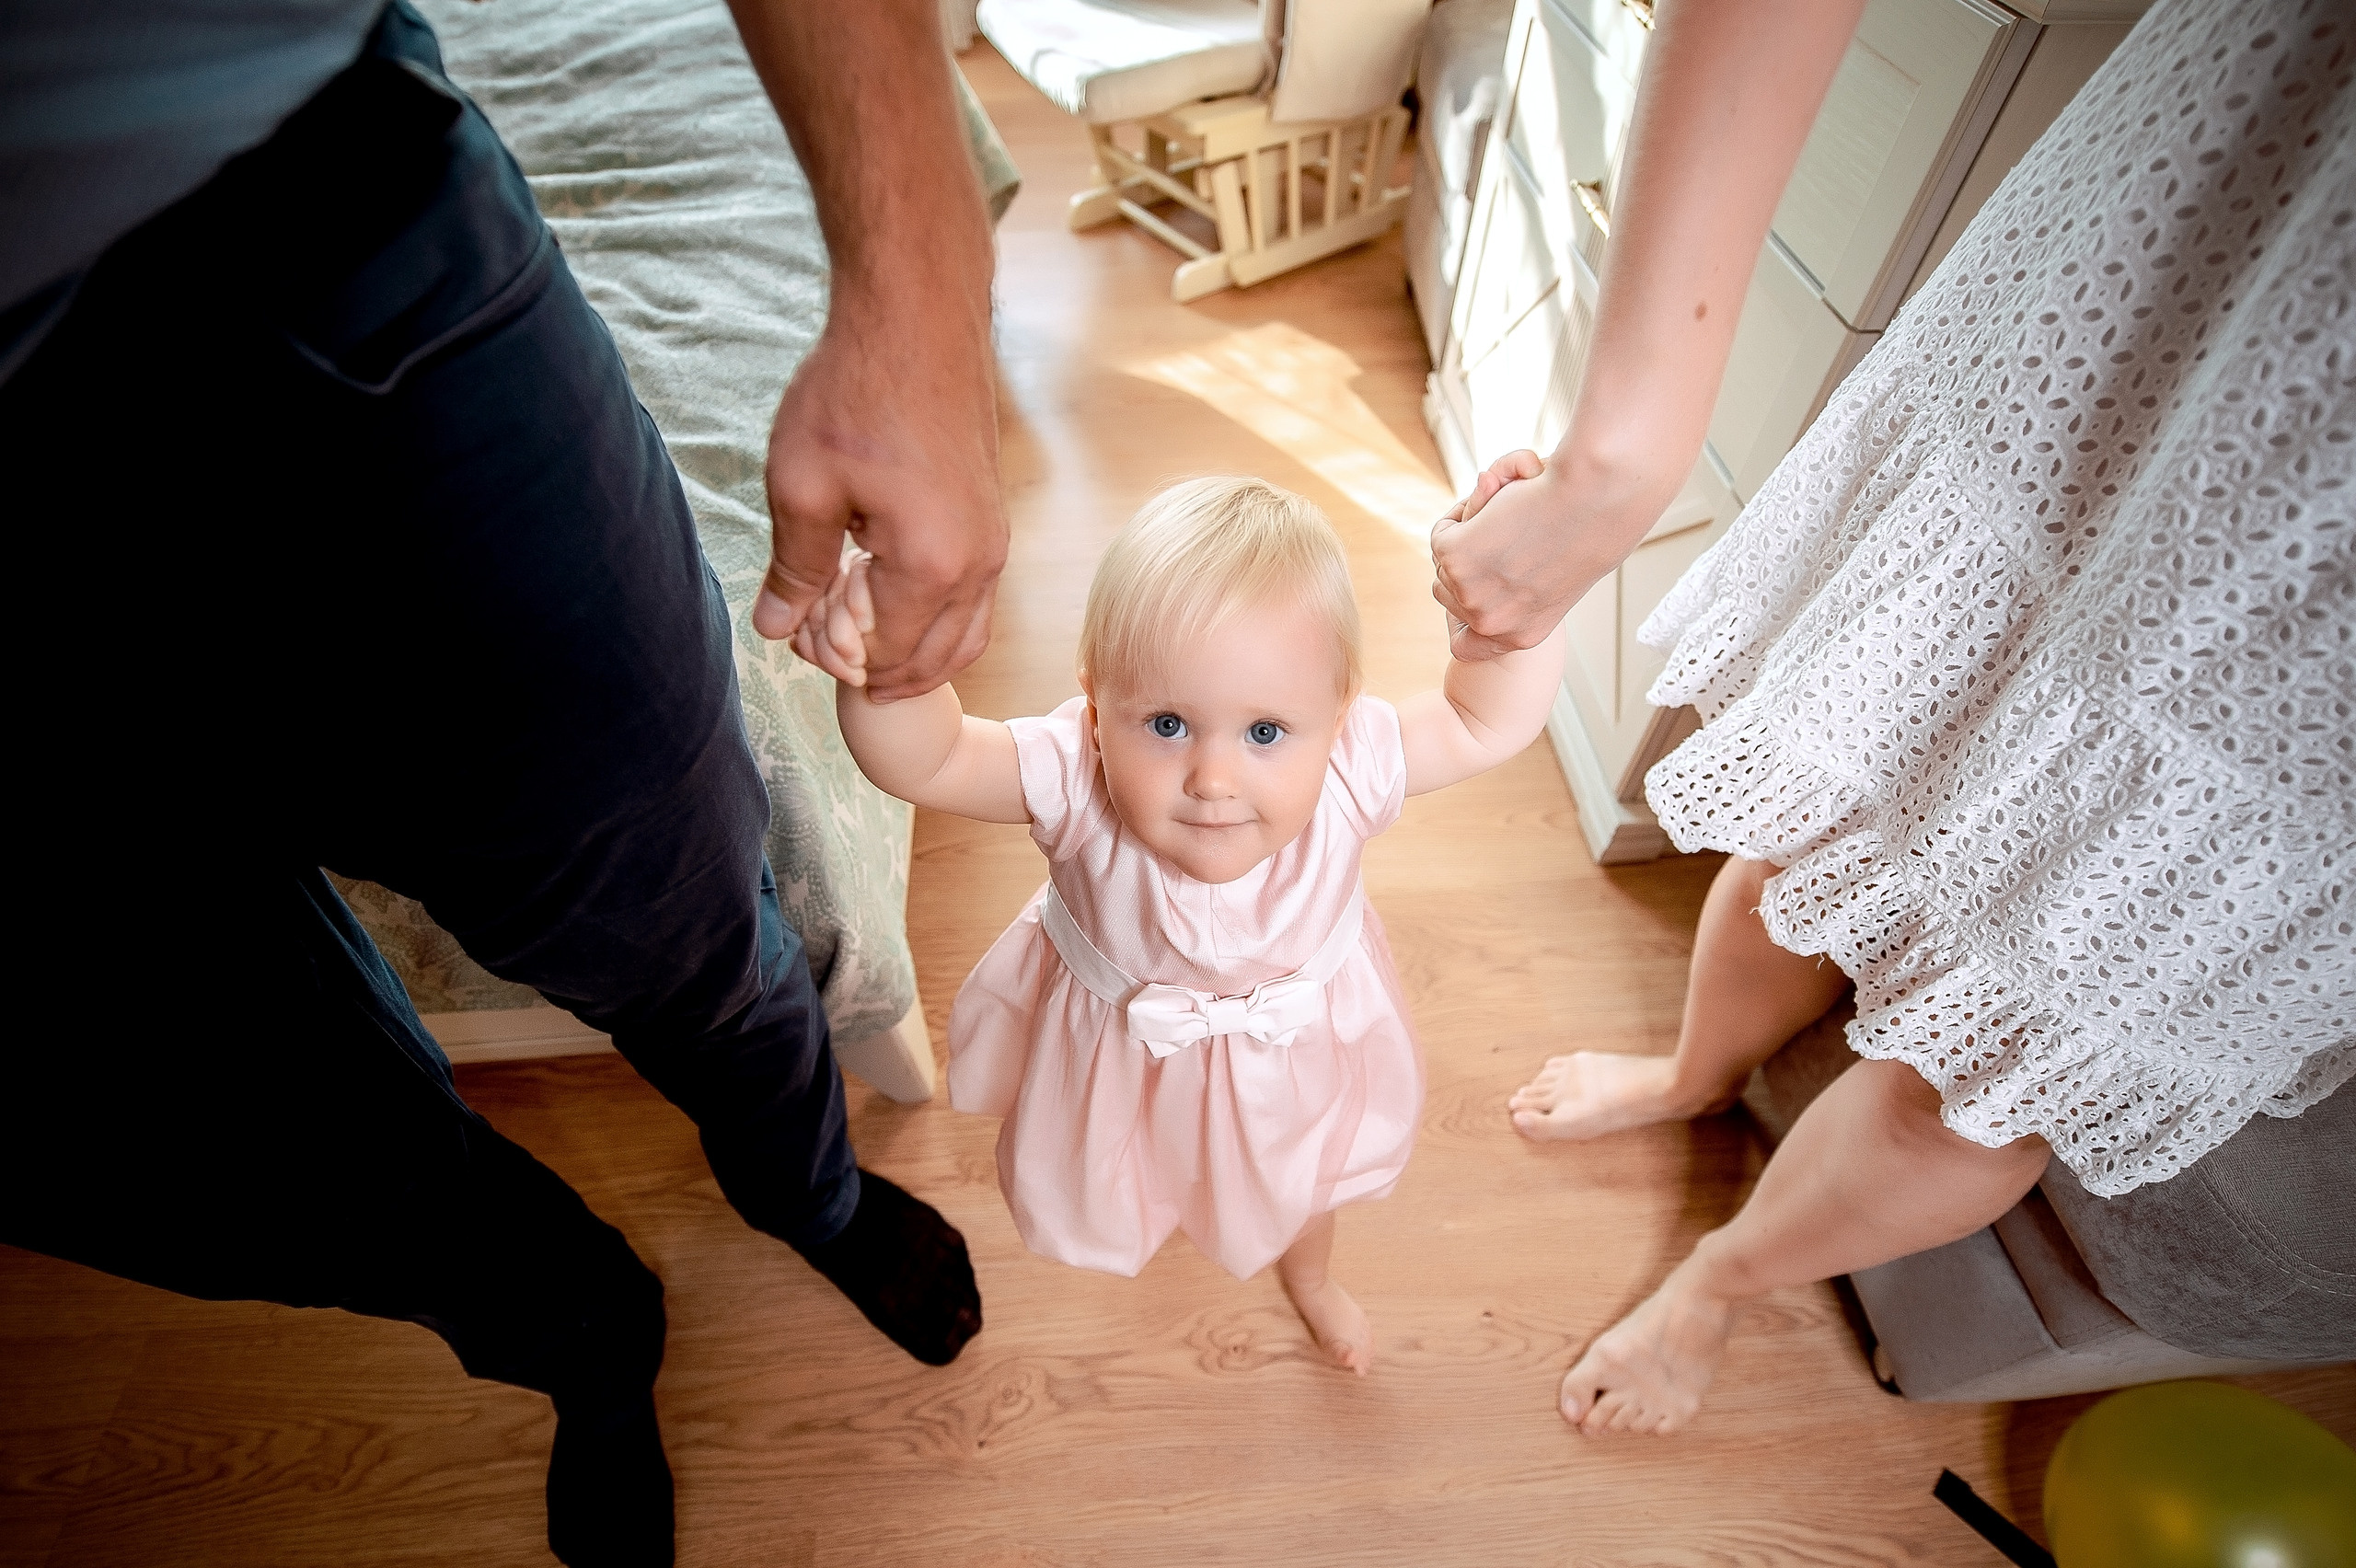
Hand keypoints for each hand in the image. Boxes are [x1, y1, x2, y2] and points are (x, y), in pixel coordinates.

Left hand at [752, 293, 1006, 701]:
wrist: (917, 319)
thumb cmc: (855, 394)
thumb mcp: (802, 486)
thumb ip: (793, 569)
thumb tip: (775, 628)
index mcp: (931, 567)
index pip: (881, 656)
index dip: (831, 655)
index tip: (795, 623)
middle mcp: (978, 567)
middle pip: (932, 661)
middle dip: (874, 668)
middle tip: (820, 639)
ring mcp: (994, 546)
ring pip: (963, 639)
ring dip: (910, 653)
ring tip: (855, 632)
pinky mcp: (993, 523)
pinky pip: (973, 603)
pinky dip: (933, 621)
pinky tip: (886, 594)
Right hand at [1430, 449, 1571, 660]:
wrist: (1596, 498)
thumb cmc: (1587, 528)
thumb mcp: (1551, 579)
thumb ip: (1508, 583)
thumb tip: (1469, 545)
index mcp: (1523, 636)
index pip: (1467, 645)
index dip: (1465, 617)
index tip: (1477, 587)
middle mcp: (1493, 624)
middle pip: (1449, 595)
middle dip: (1468, 562)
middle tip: (1507, 532)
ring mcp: (1470, 594)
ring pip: (1444, 562)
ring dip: (1468, 536)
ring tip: (1510, 517)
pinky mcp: (1455, 558)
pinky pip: (1443, 531)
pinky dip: (1467, 509)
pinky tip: (1501, 501)